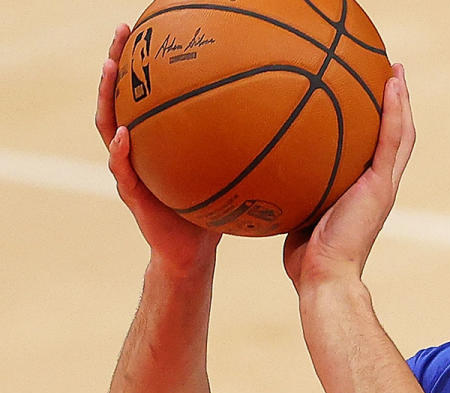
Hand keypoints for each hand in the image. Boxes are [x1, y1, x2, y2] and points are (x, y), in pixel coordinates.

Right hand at [96, 24, 220, 273]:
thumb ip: (244, 147)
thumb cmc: (213, 210)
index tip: (150, 29)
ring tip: (110, 67)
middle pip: (119, 97)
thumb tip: (287, 121)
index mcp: (157, 141)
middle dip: (118, 62)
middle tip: (123, 32)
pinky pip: (122, 170)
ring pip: (108, 126)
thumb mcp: (229, 172)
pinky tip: (125, 135)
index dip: (144, 62)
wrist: (193, 252)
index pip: (145, 94)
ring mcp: (129, 171)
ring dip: (107, 96)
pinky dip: (121, 152)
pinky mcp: (132, 196)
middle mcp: (138, 149)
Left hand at [284, 63, 414, 292]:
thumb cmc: (305, 258)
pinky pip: (392, 140)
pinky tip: (391, 84)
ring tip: (395, 70)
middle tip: (390, 74)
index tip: (370, 96)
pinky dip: (395, 111)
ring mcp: (383, 185)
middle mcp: (378, 185)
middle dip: (395, 105)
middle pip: (395, 137)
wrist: (324, 278)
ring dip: (401, 100)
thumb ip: (290, 190)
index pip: (376, 151)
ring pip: (401, 134)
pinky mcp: (381, 186)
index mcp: (364, 191)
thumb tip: (258, 169)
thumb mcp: (295, 213)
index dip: (378, 123)